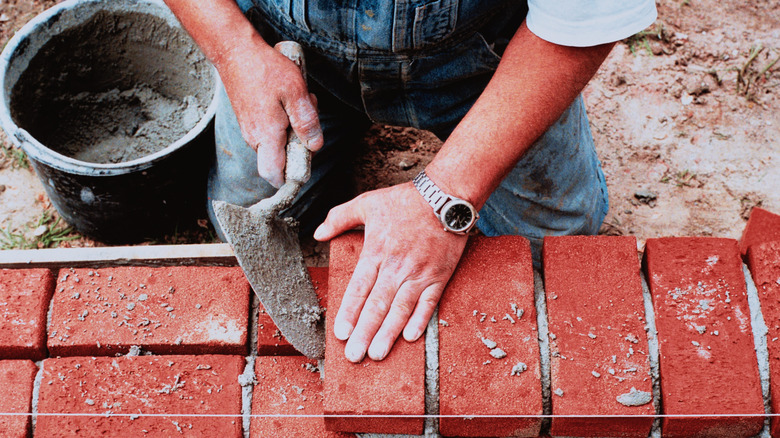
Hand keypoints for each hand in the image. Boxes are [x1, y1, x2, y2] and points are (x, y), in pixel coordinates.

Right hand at [218, 40, 322, 186]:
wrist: (235, 51)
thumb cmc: (265, 69)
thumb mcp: (295, 92)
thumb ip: (307, 121)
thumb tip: (314, 146)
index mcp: (266, 136)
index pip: (274, 176)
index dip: (290, 178)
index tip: (305, 164)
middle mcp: (254, 138)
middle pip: (280, 160)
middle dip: (299, 145)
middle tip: (307, 118)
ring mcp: (250, 130)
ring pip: (277, 144)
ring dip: (293, 130)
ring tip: (297, 102)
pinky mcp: (249, 120)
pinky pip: (271, 131)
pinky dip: (283, 121)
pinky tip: (287, 100)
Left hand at [314, 183, 467, 361]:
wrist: (445, 196)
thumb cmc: (405, 200)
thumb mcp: (367, 202)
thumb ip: (340, 218)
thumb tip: (318, 233)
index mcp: (376, 251)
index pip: (359, 289)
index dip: (349, 313)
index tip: (340, 333)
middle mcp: (396, 267)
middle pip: (377, 305)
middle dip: (365, 333)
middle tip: (354, 356)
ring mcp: (419, 273)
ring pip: (400, 309)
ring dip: (388, 334)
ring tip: (377, 353)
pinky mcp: (439, 276)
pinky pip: (428, 302)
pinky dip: (420, 320)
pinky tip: (410, 337)